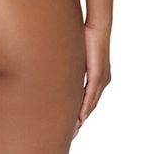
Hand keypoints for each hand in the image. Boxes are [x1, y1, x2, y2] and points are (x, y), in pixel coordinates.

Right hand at [72, 22, 111, 139]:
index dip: (81, 111)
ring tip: (74, 129)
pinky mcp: (98, 75)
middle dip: (81, 120)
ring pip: (91, 104)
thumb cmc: (87, 35)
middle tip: (72, 133)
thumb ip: (70, 62)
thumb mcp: (76, 53)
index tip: (73, 123)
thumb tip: (58, 63)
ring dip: (82, 118)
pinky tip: (81, 117)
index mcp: (97, 76)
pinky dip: (85, 108)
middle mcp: (102, 80)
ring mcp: (101, 79)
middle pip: (90, 106)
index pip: (88, 98)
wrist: (98, 27)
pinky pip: (91, 96)